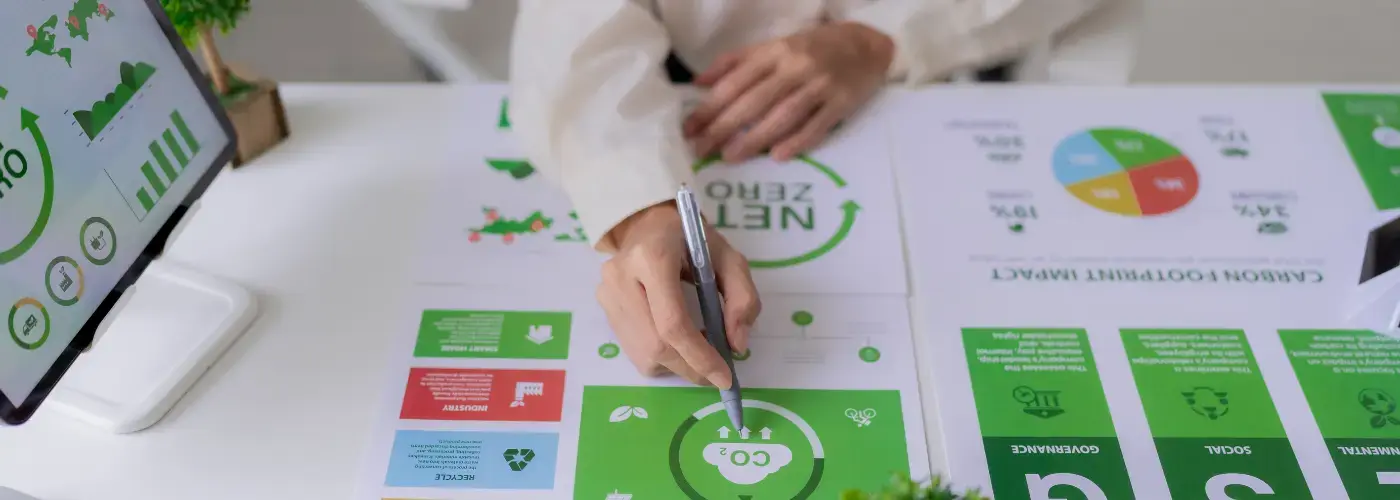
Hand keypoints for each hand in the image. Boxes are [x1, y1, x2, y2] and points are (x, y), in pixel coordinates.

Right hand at [597, 203, 761, 387]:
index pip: (673, 323)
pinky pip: (634, 349)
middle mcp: (622, 277)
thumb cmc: (691, 238)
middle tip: (716, 374)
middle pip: (656, 346)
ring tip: (697, 352)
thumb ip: (742, 298)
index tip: (724, 377)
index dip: (699, 357)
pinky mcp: (604, 306)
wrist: (646, 222)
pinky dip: (661, 357)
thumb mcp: (728, 257)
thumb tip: (736, 345)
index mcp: (653, 258)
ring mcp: (608, 294)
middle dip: (691, 368)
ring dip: (677, 365)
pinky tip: (675, 342)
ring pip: (643, 354)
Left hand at [684, 21, 894, 162]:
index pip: (736, 82)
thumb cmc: (811, 49)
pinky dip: (798, 141)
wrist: (865, 45)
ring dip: (755, 138)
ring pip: (783, 115)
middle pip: (754, 101)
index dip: (710, 106)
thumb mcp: (773, 46)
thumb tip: (699, 82)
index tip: (689, 129)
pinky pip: (817, 125)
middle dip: (724, 127)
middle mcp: (795, 67)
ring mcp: (820, 85)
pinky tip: (778, 156)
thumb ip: (736, 62)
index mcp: (774, 52)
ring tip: (730, 157)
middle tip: (701, 150)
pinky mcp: (842, 103)